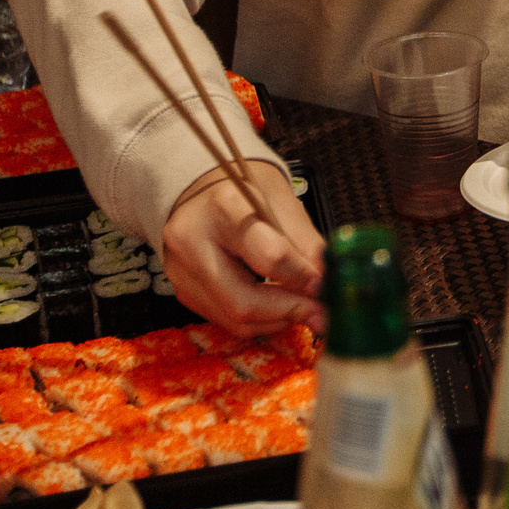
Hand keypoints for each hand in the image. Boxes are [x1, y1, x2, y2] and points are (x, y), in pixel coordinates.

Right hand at [162, 162, 326, 337]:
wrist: (202, 188)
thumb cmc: (246, 191)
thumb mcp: (283, 201)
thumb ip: (307, 244)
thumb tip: (327, 283)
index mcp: (224, 207)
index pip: (269, 256)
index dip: (302, 278)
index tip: (325, 286)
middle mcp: (192, 241)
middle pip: (244, 301)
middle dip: (289, 311)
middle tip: (320, 313)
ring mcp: (181, 271)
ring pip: (234, 319)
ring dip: (276, 320)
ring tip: (301, 307)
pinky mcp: (182, 291)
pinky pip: (224, 320)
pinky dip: (258, 320)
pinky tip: (276, 306)